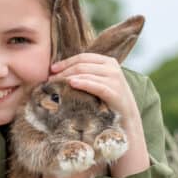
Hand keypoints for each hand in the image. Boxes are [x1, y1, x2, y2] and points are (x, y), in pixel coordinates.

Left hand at [49, 53, 149, 177]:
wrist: (126, 120)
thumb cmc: (106, 102)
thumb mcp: (97, 84)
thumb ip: (85, 74)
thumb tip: (57, 71)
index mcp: (108, 62)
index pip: (82, 57)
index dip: (66, 62)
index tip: (52, 69)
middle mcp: (112, 68)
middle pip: (82, 65)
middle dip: (64, 71)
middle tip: (50, 80)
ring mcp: (115, 79)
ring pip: (86, 73)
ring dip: (68, 77)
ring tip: (56, 84)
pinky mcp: (115, 92)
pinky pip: (96, 86)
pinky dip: (83, 83)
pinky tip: (72, 84)